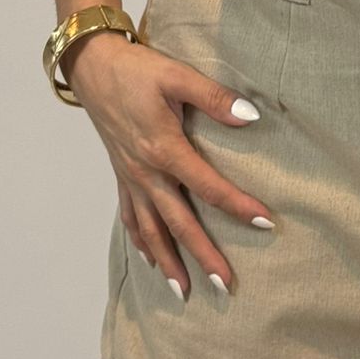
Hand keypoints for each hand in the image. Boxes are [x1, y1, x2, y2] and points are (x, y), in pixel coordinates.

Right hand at [69, 35, 275, 296]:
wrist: (92, 66)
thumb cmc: (137, 70)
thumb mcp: (178, 75)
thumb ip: (215, 98)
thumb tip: (252, 117)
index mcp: (164, 148)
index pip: (209, 187)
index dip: (239, 206)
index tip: (267, 223)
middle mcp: (146, 172)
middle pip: (179, 222)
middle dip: (203, 256)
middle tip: (225, 286)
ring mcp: (131, 177)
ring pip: (150, 229)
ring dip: (169, 262)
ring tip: (184, 292)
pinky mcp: (121, 174)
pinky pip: (130, 217)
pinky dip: (141, 242)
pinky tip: (151, 259)